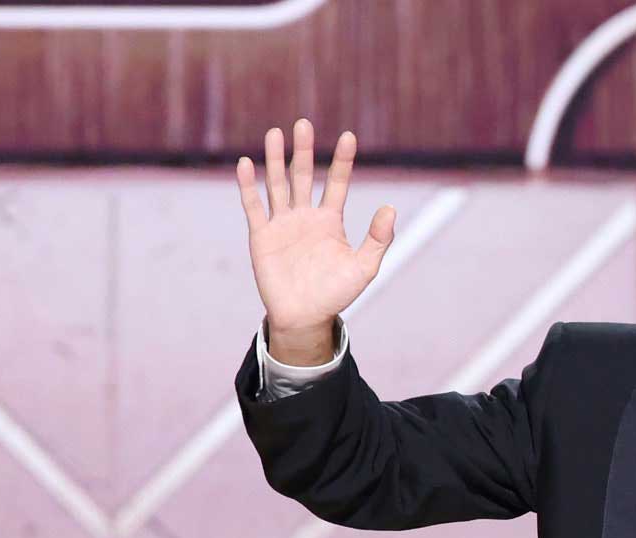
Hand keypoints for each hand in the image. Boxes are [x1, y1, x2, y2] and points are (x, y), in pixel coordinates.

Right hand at [235, 118, 395, 356]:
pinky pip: (253, 207)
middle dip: (303, 150)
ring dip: (275, 160)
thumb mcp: (365, 267)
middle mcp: (306, 217)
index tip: (348, 136)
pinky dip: (249, 186)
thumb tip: (390, 208)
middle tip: (303, 123)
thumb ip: (378, 239)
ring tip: (275, 133)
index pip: (337, 183)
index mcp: (330, 221)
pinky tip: (246, 163)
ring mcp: (283, 224)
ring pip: (278, 184)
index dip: (342, 160)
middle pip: (304, 175)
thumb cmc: (336, 294)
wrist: (305, 316)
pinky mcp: (262, 236)